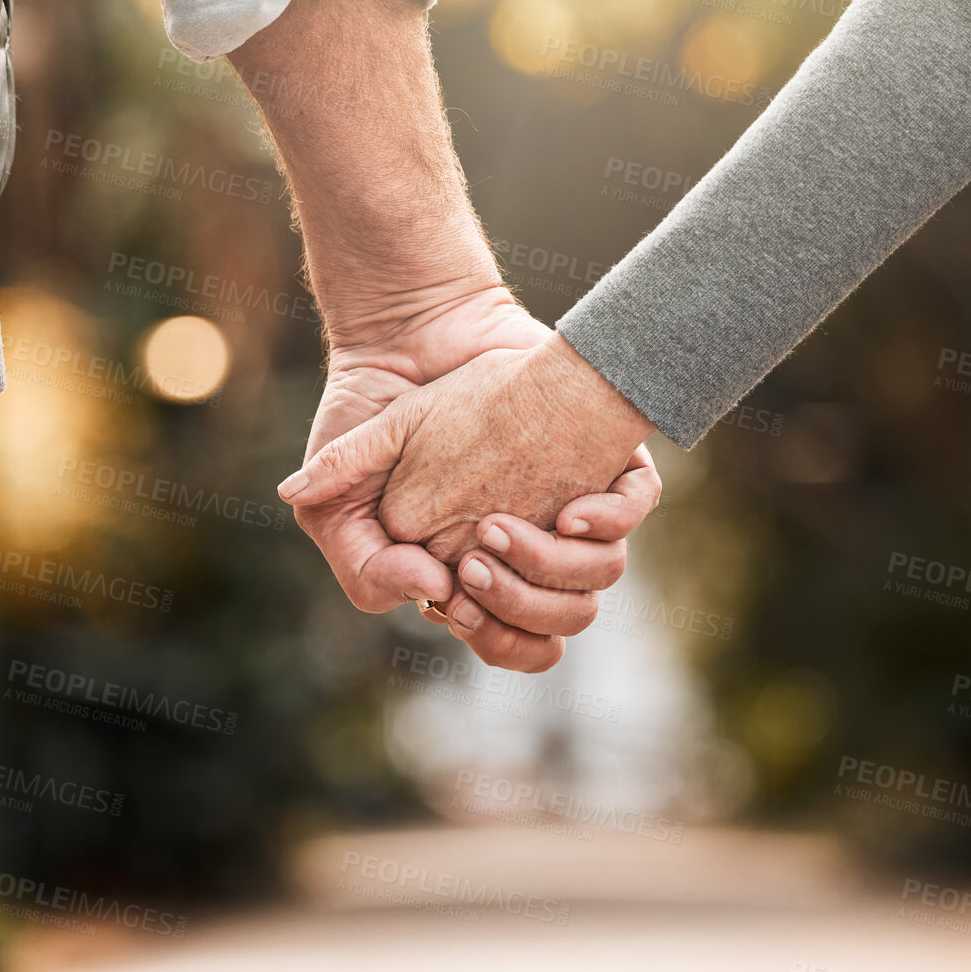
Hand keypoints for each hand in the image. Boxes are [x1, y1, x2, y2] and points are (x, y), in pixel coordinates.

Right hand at [283, 334, 658, 669]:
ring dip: (556, 568)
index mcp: (477, 568)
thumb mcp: (335, 499)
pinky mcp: (600, 451)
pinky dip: (610, 517)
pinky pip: (635, 504)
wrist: (409, 332)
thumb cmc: (369, 420)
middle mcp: (533, 543)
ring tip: (500, 527)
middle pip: (562, 619)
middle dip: (522, 608)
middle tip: (474, 564)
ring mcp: (569, 498)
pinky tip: (572, 510)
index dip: (493, 635)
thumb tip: (428, 591)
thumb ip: (360, 559)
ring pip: (601, 573)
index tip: (453, 594)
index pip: (511, 639)